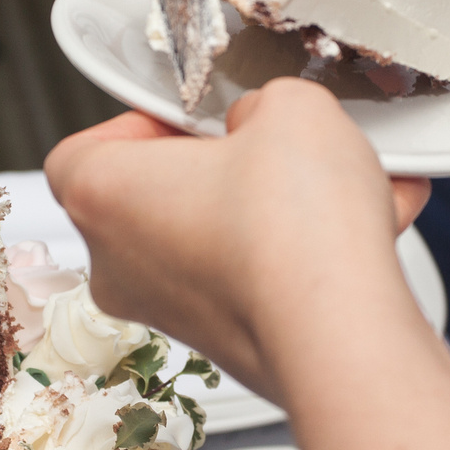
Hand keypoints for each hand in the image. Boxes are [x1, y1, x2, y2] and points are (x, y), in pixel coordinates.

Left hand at [44, 83, 430, 399]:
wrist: (340, 333)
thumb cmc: (291, 232)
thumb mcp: (289, 108)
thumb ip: (266, 104)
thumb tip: (269, 124)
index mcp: (102, 195)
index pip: (85, 150)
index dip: (144, 123)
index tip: (196, 116)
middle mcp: (122, 266)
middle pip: (161, 198)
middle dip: (228, 169)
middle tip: (274, 148)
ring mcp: (174, 314)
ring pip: (222, 241)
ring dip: (280, 210)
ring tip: (344, 185)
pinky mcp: (231, 345)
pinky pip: (264, 280)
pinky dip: (308, 254)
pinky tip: (364, 226)